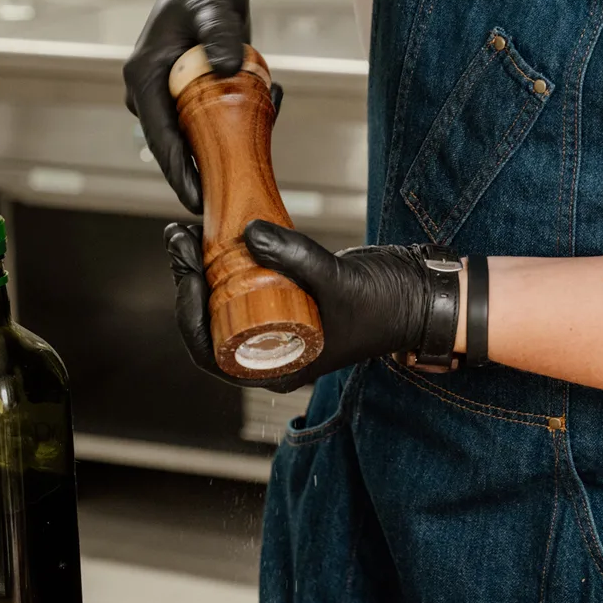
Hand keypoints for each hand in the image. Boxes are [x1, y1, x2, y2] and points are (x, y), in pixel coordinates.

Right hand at [124, 0, 249, 211]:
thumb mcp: (215, 7)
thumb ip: (219, 35)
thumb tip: (224, 67)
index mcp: (144, 77)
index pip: (161, 137)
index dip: (180, 172)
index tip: (198, 200)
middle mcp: (150, 94)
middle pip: (177, 148)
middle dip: (210, 167)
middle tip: (241, 188)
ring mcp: (168, 98)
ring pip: (198, 137)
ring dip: (231, 139)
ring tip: (268, 110)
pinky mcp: (188, 99)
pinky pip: (211, 123)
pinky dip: (238, 121)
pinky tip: (268, 100)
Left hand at [163, 221, 456, 391]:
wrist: (424, 296)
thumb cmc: (389, 306)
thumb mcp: (338, 281)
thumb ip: (294, 258)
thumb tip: (247, 233)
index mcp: (279, 368)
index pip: (211, 354)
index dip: (190, 315)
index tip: (188, 274)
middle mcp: (271, 353)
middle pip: (209, 326)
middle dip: (188, 283)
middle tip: (179, 240)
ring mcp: (277, 328)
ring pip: (221, 306)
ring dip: (201, 270)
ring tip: (187, 234)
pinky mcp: (286, 304)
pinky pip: (242, 289)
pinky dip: (225, 264)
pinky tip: (217, 236)